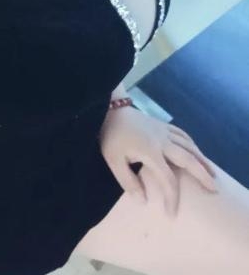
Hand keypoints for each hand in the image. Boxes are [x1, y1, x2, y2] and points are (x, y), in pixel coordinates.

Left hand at [97, 107, 217, 216]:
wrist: (110, 109)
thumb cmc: (111, 136)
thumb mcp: (114, 162)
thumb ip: (128, 182)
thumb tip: (143, 201)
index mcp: (150, 152)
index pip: (167, 179)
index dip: (172, 197)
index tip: (172, 214)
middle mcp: (162, 141)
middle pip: (187, 159)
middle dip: (202, 174)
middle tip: (214, 189)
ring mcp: (164, 131)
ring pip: (189, 145)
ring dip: (202, 159)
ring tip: (212, 173)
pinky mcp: (162, 125)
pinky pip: (182, 134)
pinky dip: (192, 145)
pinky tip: (196, 151)